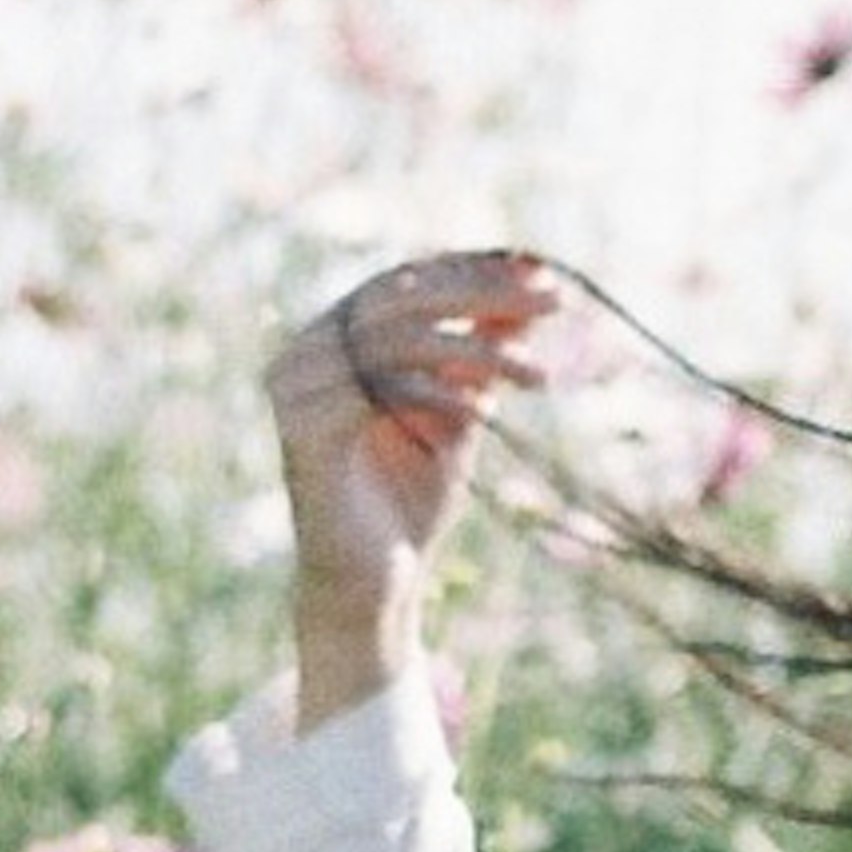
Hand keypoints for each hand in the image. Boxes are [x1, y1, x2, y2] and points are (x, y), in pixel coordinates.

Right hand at [267, 246, 555, 705]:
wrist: (375, 583)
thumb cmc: (412, 497)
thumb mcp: (461, 408)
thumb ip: (483, 349)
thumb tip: (534, 282)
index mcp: (337, 334)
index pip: (409, 281)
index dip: (475, 269)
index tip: (542, 269)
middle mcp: (306, 349)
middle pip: (401, 295)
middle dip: (484, 293)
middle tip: (555, 299)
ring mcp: (296, 385)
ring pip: (397, 338)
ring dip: (478, 350)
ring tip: (539, 375)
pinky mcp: (301, 427)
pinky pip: (378, 390)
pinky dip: (437, 394)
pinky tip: (487, 412)